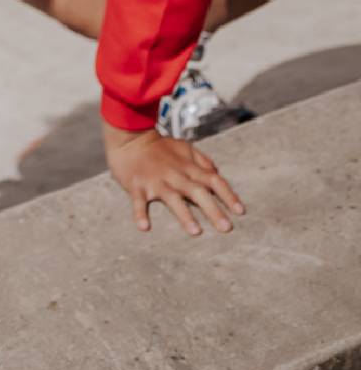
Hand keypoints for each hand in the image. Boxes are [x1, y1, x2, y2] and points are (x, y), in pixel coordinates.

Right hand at [103, 122, 244, 236]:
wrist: (129, 137)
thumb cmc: (159, 147)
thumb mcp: (184, 147)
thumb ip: (202, 161)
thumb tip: (217, 173)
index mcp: (187, 166)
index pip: (213, 180)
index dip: (228, 195)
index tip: (240, 212)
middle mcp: (174, 174)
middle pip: (197, 192)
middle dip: (212, 210)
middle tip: (226, 228)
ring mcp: (155, 180)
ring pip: (172, 198)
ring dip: (184, 214)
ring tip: (195, 232)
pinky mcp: (136, 185)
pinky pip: (138, 201)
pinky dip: (140, 213)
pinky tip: (144, 226)